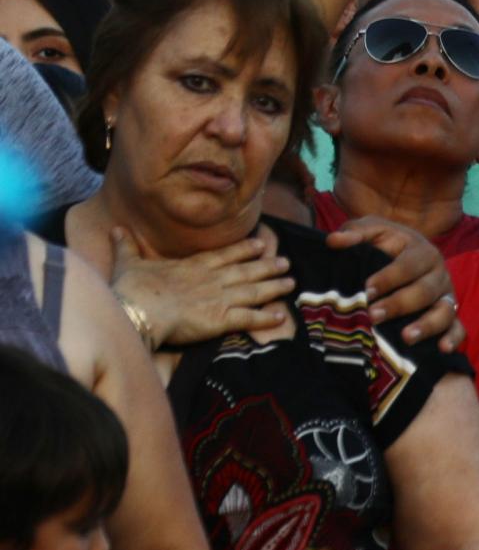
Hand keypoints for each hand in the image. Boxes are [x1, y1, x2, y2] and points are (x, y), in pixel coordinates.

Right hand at [109, 227, 291, 347]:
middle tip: (286, 262)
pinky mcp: (221, 320)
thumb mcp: (128, 262)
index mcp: (193, 266)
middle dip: (268, 266)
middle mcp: (211, 279)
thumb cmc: (132, 287)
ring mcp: (219, 298)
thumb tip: (116, 230)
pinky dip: (266, 317)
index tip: (262, 244)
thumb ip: (126, 246)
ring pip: (254, 291)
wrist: (138, 309)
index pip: (224, 255)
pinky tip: (281, 316)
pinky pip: (249, 318)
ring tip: (291, 282)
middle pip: (246, 271)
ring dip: (274, 286)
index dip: (244, 250)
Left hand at [331, 218, 463, 350]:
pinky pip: (459, 328)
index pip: (409, 266)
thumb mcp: (373, 231)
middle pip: (425, 291)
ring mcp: (448, 296)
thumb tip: (333, 241)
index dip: (389, 278)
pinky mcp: (452, 315)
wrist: (410, 256)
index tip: (367, 289)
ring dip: (426, 325)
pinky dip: (453, 339)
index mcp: (423, 251)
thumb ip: (355, 233)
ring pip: (444, 312)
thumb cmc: (389, 244)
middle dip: (399, 305)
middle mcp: (440, 274)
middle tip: (374, 316)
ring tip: (405, 337)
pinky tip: (442, 349)